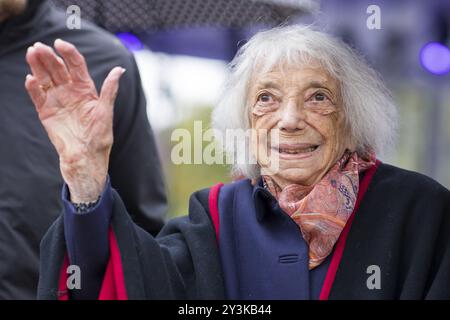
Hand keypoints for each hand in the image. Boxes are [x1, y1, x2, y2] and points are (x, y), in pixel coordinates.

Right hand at [25, 39, 124, 201]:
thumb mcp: (106, 111)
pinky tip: (30, 78)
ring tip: (31, 53)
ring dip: (37, 66)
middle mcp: (70, 92)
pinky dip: (33, 88)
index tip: (60, 43)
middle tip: (40, 46)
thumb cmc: (99, 136)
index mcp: (86, 89)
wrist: (86, 157)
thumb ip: (110, 89)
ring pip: (45, 78)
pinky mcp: (46, 112)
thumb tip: (120, 69)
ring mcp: (57, 101)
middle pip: (57, 69)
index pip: (76, 66)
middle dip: (49, 57)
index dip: (69, 53)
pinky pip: (38, 96)